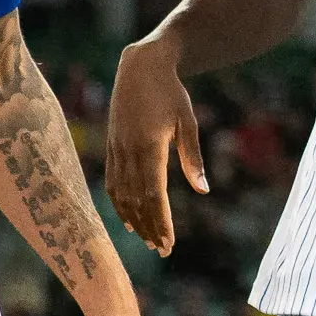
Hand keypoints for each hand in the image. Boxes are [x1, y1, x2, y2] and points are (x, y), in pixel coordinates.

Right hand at [105, 34, 204, 253]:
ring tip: (148, 240)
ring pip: (122, 195)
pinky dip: (119, 204)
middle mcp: (129, 151)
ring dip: (134, 220)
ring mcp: (117, 149)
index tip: (169, 242)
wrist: (140, 66)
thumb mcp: (187, 122)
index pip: (154, 195)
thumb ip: (193, 158)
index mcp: (149, 146)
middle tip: (162, 249)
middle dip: (150, 228)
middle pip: (137, 201)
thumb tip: (203, 190)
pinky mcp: (112, 146)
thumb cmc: (171, 92)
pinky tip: (129, 219)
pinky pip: (113, 182)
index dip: (160, 221)